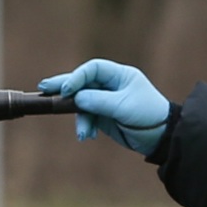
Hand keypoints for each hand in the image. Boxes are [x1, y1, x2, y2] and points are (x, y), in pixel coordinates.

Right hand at [38, 59, 170, 154]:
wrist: (161, 137)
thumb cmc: (148, 115)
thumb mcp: (123, 107)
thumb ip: (98, 101)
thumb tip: (75, 97)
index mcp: (120, 76)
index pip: (93, 69)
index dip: (77, 77)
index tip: (66, 89)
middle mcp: (111, 86)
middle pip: (83, 82)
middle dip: (65, 87)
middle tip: (44, 88)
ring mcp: (106, 101)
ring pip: (82, 104)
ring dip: (80, 118)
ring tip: (83, 133)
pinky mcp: (104, 117)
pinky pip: (87, 118)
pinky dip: (85, 126)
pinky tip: (87, 136)